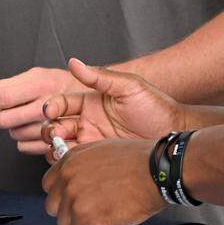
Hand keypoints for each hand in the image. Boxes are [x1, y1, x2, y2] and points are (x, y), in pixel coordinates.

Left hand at [0, 66, 87, 154]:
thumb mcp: (38, 75)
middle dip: (3, 117)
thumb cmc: (63, 85)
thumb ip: (10, 82)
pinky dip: (24, 142)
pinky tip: (32, 131)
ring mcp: (53, 125)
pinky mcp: (57, 142)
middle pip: (7, 119)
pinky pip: (26, 148)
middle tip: (10, 111)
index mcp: (42, 85)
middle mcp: (48, 104)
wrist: (93, 98)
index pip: (6, 96)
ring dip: (15, 129)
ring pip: (16, 135)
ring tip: (25, 120)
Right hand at [41, 58, 183, 161]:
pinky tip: (70, 160)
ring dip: (55, 146)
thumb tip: (74, 62)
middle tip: (56, 133)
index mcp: (92, 102)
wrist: (173, 132)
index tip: (51, 110)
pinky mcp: (99, 158)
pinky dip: (67, 162)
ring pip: (62, 145)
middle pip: (56, 125)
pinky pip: (76, 161)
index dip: (53, 106)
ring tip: (61, 147)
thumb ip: (99, 77)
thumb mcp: (128, 86)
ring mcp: (93, 140)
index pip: (62, 103)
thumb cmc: (155, 105)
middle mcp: (88, 121)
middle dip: (50, 128)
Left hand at [42, 138, 163, 224]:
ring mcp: (74, 197)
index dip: (64, 197)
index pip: (50, 185)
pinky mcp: (84, 217)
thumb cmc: (139, 161)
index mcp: (71, 159)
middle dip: (72, 213)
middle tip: (94, 211)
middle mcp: (68, 176)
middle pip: (54, 208)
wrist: (156, 171)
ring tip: (107, 215)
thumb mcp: (102, 152)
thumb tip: (79, 183)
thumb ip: (84, 167)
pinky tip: (112, 223)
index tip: (76, 200)